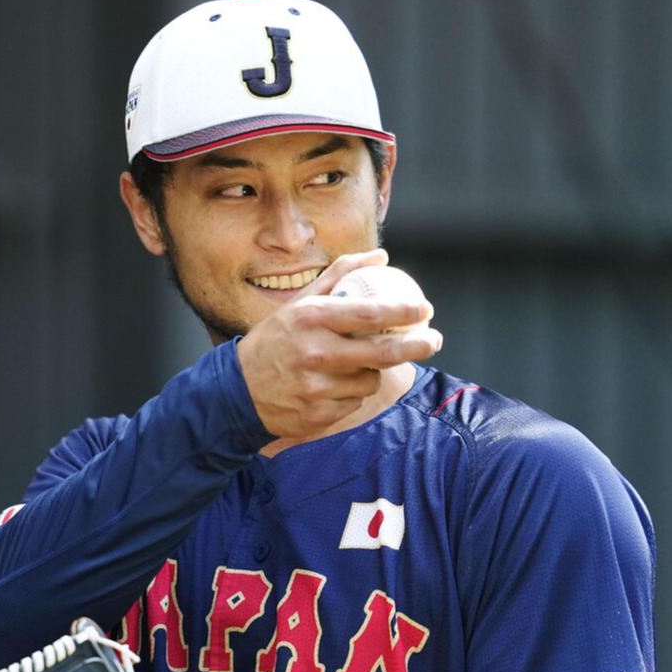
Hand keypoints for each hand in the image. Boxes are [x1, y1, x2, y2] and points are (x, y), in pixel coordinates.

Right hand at [237, 250, 442, 438]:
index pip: (368, 314)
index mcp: (311, 320)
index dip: (402, 311)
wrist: (237, 391)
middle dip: (416, 345)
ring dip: (372, 371)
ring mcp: (316, 387)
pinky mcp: (318, 414)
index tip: (425, 310)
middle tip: (434, 340)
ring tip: (353, 365)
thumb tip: (380, 258)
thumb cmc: (274, 341)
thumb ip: (340, 277)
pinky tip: (333, 386)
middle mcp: (314, 353)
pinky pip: (354, 402)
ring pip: (370, 380)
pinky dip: (352, 393)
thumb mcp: (300, 304)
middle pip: (382, 352)